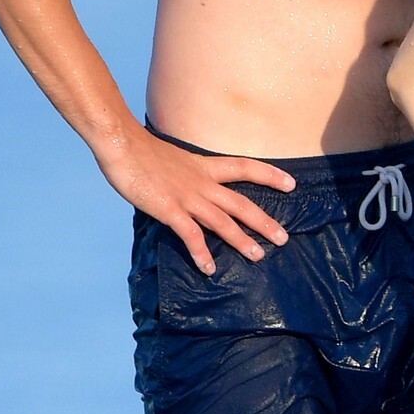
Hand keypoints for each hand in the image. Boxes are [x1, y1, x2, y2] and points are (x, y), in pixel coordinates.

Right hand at [99, 127, 294, 273]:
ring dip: (241, 241)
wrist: (122, 145)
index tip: (291, 183)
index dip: (269, 175)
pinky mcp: (170, 210)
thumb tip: (186, 184)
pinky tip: (209, 268)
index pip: (245, 167)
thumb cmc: (140, 150)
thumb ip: (184, 174)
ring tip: (258, 256)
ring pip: (223, 222)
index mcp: (204, 166)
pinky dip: (201, 253)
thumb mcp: (172, 159)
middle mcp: (202, 183)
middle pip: (241, 204)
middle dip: (264, 221)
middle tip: (283, 238)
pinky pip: (191, 236)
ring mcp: (187, 197)